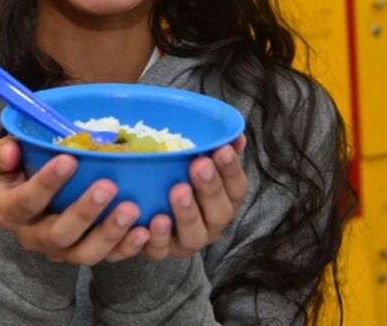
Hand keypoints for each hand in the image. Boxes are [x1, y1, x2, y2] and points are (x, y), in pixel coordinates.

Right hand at [0, 136, 150, 265]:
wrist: (27, 211)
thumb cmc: (20, 175)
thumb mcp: (5, 162)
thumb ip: (4, 154)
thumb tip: (11, 150)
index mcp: (12, 212)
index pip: (27, 201)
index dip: (47, 182)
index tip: (70, 160)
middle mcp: (35, 238)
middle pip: (59, 233)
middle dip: (85, 211)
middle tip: (108, 186)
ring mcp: (62, 252)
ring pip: (85, 253)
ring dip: (110, 232)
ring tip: (132, 209)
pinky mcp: (86, 256)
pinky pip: (109, 259)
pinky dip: (128, 248)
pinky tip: (144, 231)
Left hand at [142, 134, 247, 259]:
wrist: (149, 212)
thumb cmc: (181, 179)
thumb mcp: (198, 163)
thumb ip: (216, 149)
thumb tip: (235, 134)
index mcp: (226, 202)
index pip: (237, 188)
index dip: (231, 170)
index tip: (222, 149)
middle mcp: (212, 225)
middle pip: (219, 213)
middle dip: (210, 188)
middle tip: (199, 165)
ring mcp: (188, 241)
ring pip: (194, 236)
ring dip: (187, 213)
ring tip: (178, 190)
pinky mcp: (162, 252)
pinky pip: (161, 250)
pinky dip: (158, 237)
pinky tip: (154, 220)